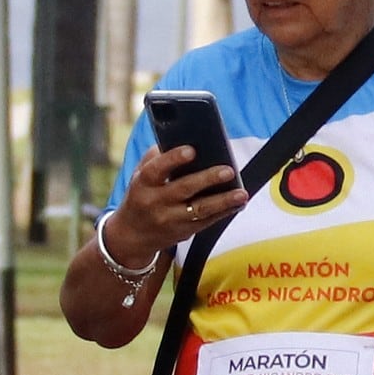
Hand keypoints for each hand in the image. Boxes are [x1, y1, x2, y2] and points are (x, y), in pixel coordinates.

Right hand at [103, 138, 247, 272]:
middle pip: (184, 189)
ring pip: (200, 210)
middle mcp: (155, 202)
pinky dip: (225, 212)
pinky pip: (207, 222)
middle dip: (207, 179)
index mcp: (142, 183)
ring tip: (241, 193)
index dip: (173, 159)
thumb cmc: (142, 194)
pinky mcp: (184, 232)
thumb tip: (186, 139)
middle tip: (228, 170)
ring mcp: (171, 220)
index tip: (192, 150)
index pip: (156, 169)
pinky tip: (238, 203)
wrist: (132, 235)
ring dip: (223, 201)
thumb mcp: (140, 175)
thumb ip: (157, 157)